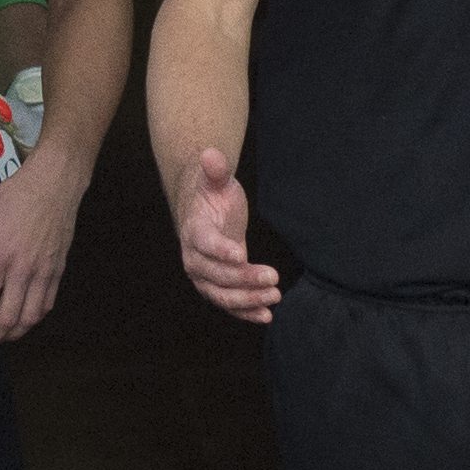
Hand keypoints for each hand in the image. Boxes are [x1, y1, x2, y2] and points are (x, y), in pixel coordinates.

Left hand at [0, 154, 82, 349]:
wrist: (54, 185)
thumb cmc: (15, 197)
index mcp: (0, 258)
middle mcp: (23, 270)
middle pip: (8, 318)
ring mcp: (43, 272)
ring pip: (30, 317)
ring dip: (14, 334)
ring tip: (1, 338)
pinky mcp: (57, 270)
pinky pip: (47, 304)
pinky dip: (34, 318)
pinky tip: (24, 321)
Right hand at [175, 148, 279, 323]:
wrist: (204, 214)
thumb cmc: (212, 195)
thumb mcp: (216, 180)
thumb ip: (215, 170)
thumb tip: (211, 153)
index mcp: (194, 231)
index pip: (204, 243)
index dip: (220, 250)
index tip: (240, 254)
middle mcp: (195, 259)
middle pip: (216, 275)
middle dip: (243, 278)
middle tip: (273, 276)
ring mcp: (204, 277)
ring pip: (223, 295)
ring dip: (248, 299)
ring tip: (275, 296)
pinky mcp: (217, 288)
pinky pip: (229, 305)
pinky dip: (246, 313)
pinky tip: (266, 316)